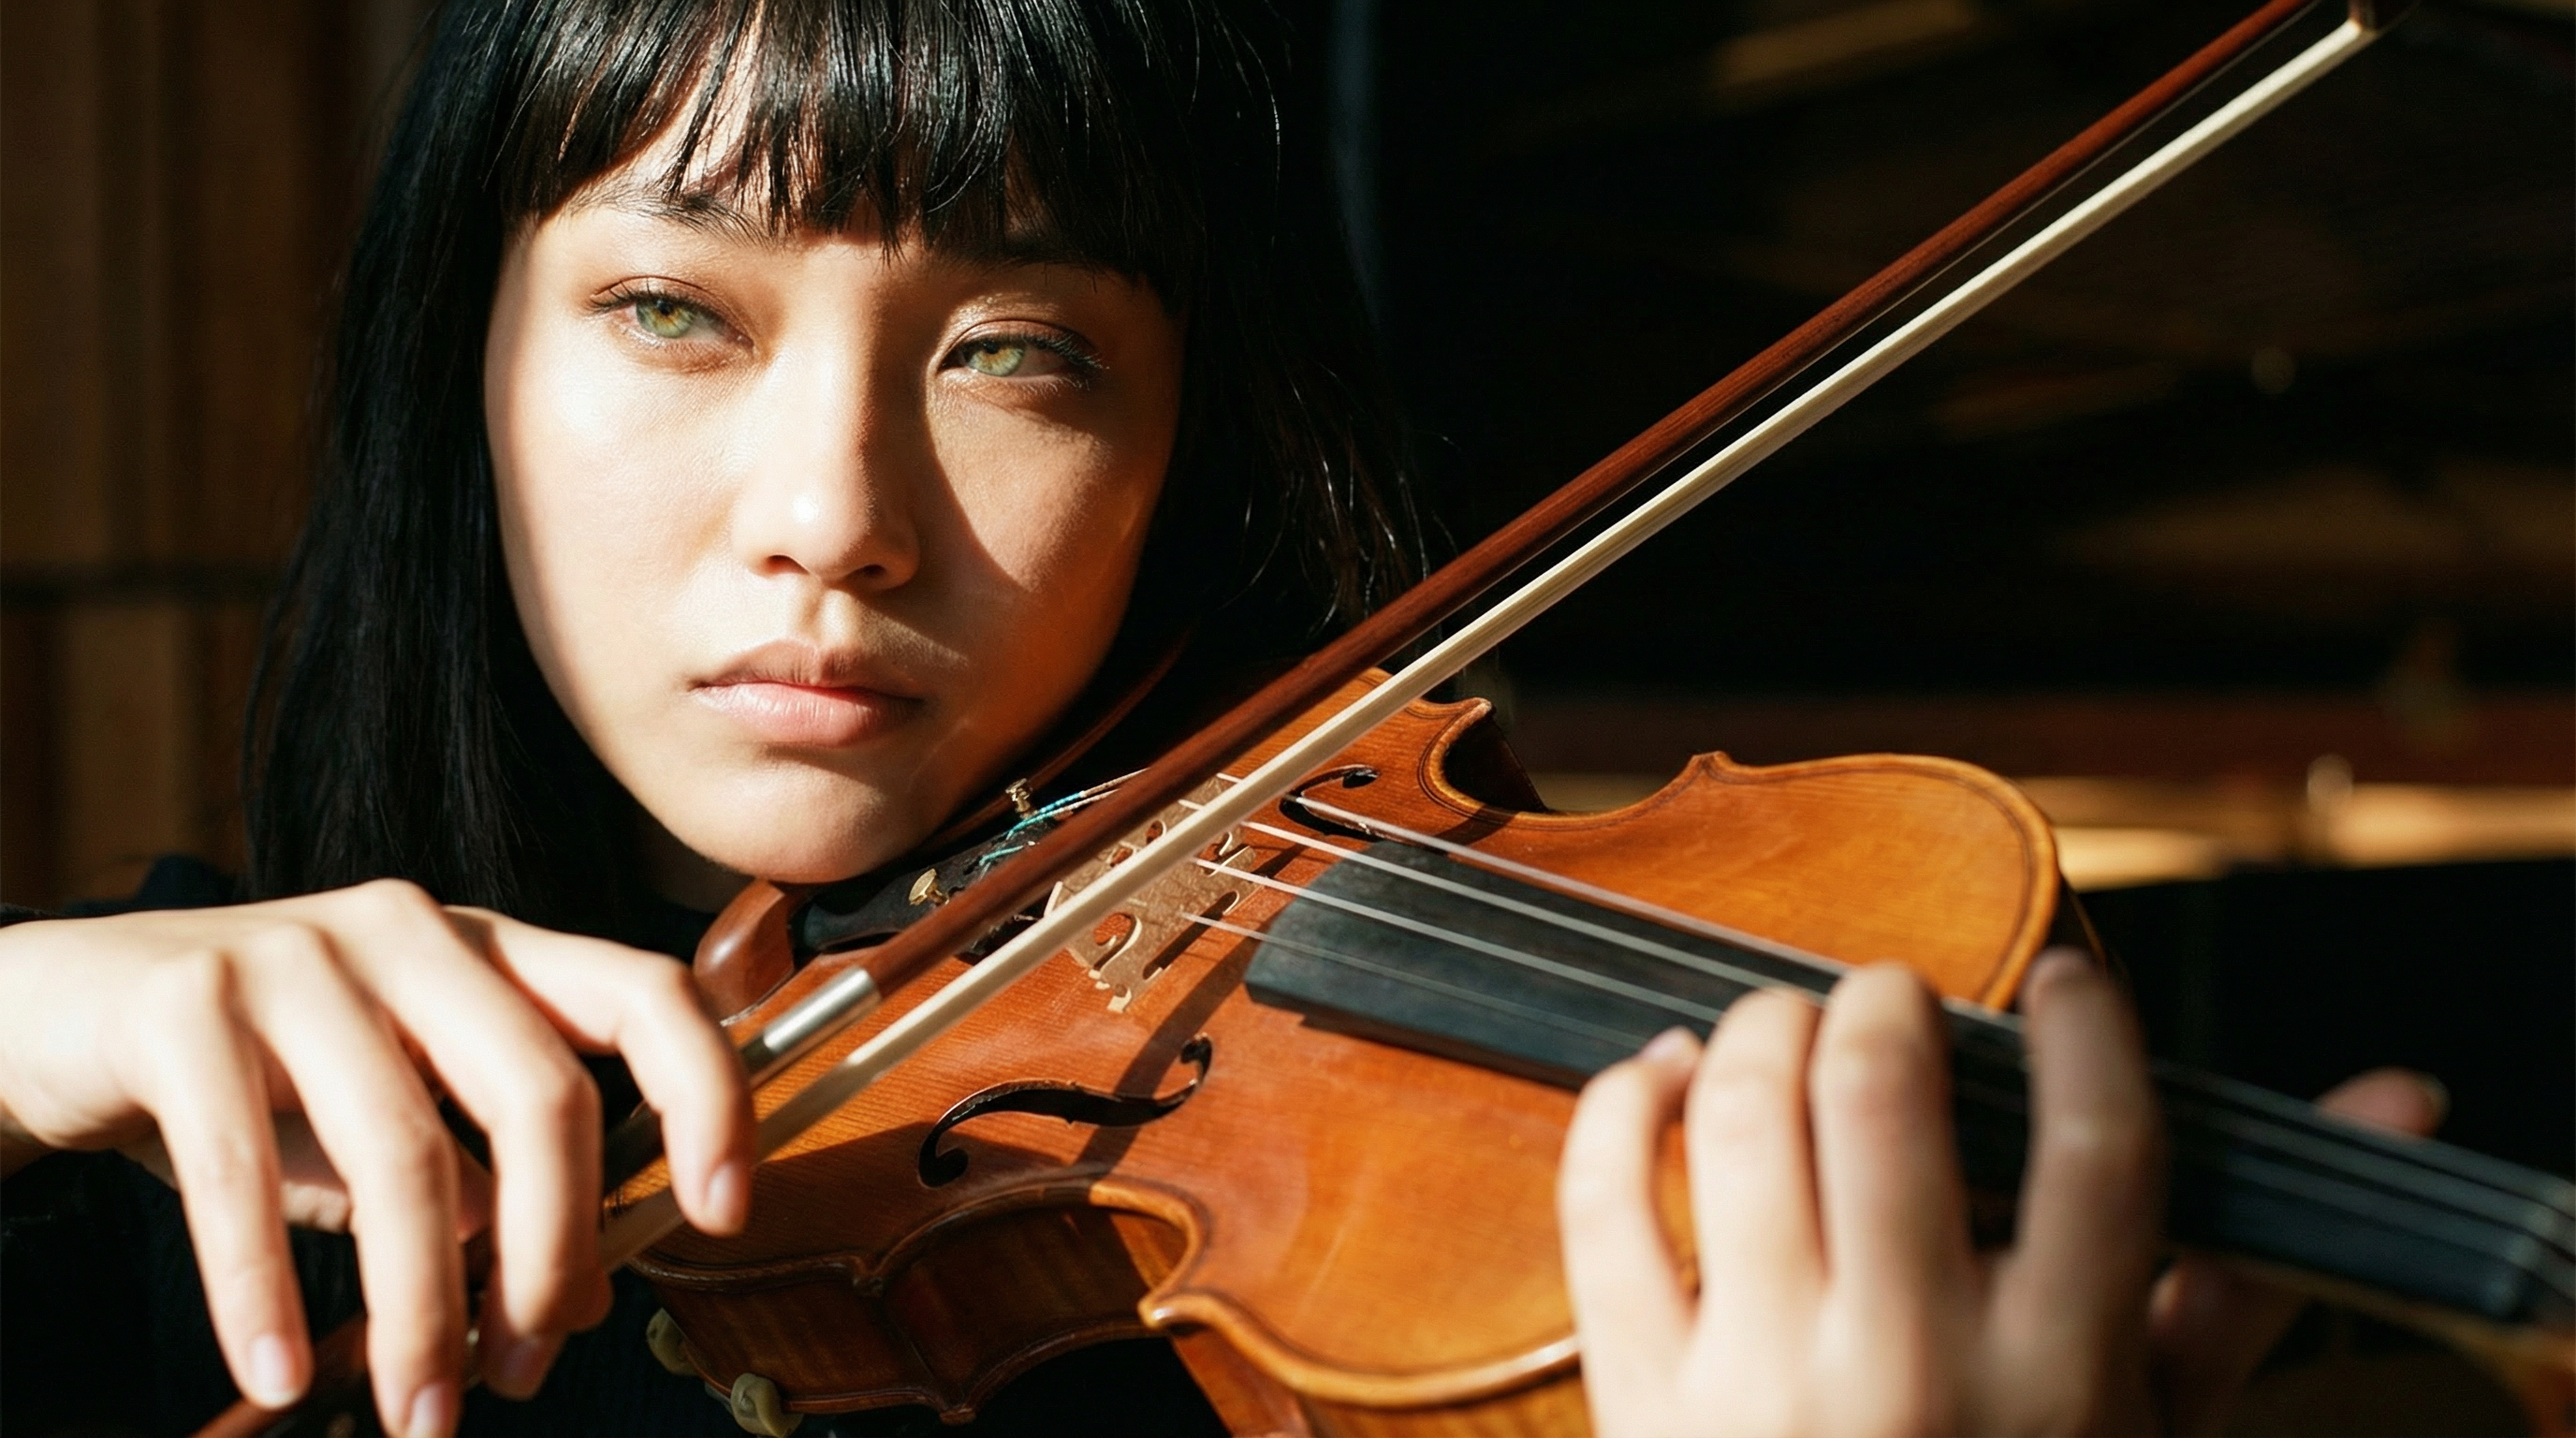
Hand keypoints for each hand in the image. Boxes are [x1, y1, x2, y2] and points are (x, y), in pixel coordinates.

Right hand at [0, 881, 754, 1436]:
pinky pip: (243, 1170)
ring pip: (404, 1150)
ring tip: (419, 1413)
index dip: (708, 1097)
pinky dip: (264, 1288)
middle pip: (540, 1092)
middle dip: (554, 1251)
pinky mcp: (182, 1003)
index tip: (726, 1212)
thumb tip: (581, 1294)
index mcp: (492, 951)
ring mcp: (297, 954)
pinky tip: (275, 1366)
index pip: (648, 994)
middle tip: (527, 1369)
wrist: (56, 1012)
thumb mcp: (389, 1121)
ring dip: (419, 1307)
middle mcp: (413, 931)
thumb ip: (486, 1185)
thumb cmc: (253, 1076)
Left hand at [1556, 950, 2441, 1436]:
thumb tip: (2393, 1099)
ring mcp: (1765, 1386)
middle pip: (1887, 1097)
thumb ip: (2238, 1281)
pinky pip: (1602, 1213)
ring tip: (1783, 1025)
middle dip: (1886, 1002)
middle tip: (1892, 997)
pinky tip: (1657, 1075)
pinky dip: (1619, 1111)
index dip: (2089, 1028)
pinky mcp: (1644, 1402)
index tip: (2068, 983)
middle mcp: (1915, 1370)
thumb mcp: (2151, 1437)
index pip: (2101, 1144)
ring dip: (1755, 1031)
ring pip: (1740, 1125)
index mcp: (2063, 1377)